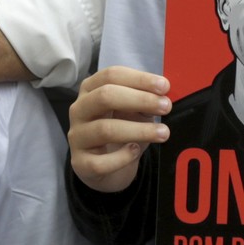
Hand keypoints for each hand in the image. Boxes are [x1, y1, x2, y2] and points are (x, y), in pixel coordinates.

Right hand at [67, 66, 170, 193]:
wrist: (105, 168)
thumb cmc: (120, 132)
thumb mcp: (132, 111)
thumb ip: (144, 100)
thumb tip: (162, 94)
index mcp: (90, 90)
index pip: (111, 76)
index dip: (138, 79)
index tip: (164, 86)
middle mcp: (79, 110)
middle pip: (104, 97)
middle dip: (140, 99)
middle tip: (166, 106)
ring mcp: (77, 136)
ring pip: (105, 129)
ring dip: (139, 130)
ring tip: (163, 133)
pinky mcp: (80, 163)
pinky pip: (101, 162)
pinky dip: (122, 157)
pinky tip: (135, 151)